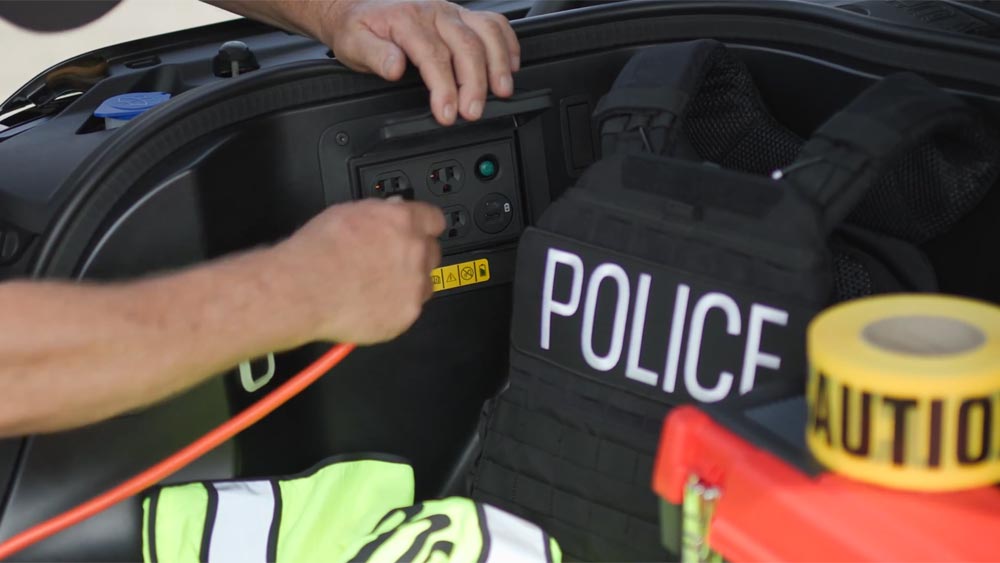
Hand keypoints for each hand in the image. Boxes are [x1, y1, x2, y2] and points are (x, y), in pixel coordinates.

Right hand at [272, 199, 443, 344]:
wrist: (304, 288)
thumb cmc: (317, 252)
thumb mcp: (347, 212)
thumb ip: (378, 212)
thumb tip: (388, 211)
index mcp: (403, 221)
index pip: (434, 219)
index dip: (424, 226)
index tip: (420, 231)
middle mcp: (415, 252)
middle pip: (432, 252)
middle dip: (416, 256)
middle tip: (392, 263)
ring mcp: (414, 285)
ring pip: (425, 284)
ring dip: (409, 284)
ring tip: (378, 287)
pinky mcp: (406, 314)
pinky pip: (409, 311)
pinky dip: (395, 310)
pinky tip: (372, 305)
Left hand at [318, 0, 520, 125]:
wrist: (358, 6)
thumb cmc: (359, 28)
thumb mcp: (354, 43)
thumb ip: (375, 55)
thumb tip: (395, 67)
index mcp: (407, 20)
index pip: (433, 56)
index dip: (444, 87)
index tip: (447, 112)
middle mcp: (434, 13)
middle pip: (466, 45)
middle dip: (475, 82)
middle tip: (472, 112)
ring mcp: (452, 12)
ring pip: (486, 32)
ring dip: (498, 63)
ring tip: (502, 91)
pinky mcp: (463, 15)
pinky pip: (494, 22)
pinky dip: (508, 43)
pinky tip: (511, 66)